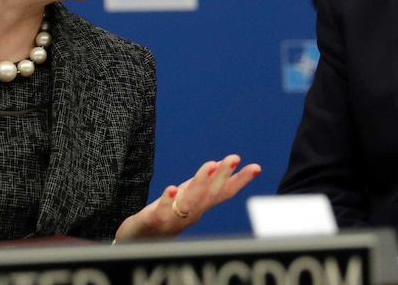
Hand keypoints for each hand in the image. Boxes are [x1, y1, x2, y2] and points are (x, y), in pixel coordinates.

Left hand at [114, 154, 260, 240]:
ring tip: (209, 165)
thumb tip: (222, 165)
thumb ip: (206, 185)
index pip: (224, 192)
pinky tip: (172, 188)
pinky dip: (168, 200)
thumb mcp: (190, 198)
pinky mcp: (154, 220)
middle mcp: (192, 213)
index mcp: (201, 206)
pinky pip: (162, 211)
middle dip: (222, 175)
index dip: (240, 180)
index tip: (256, 167)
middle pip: (210, 194)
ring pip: (190, 200)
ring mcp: (174, 217)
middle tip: (234, 158)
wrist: (141, 239)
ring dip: (200, 183)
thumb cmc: (168, 215)